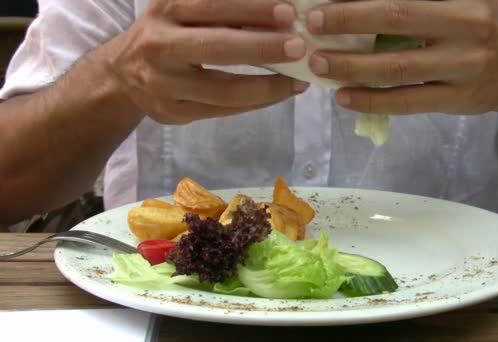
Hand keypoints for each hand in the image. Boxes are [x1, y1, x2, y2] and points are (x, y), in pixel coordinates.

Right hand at [102, 0, 309, 123]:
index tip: (289, 13)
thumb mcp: (183, 8)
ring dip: (267, 87)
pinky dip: (254, 103)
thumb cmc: (166, 32)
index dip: (252, 9)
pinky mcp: (172, 114)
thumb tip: (276, 11)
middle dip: (262, 48)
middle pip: (216, 48)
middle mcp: (160, 46)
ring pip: (223, 91)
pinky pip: (222, 111)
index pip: (213, 5)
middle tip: (300, 48)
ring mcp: (164, 85)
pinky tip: (277, 96)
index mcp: (166, 10)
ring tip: (297, 81)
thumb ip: (222, 9)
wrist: (121, 74)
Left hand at [305, 0, 497, 114]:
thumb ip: (421, 1)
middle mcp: (466, 26)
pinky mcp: (457, 100)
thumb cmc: (483, 28)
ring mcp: (463, 67)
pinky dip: (372, 100)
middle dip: (350, 21)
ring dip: (352, 66)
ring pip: (398, 68)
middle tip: (312, 26)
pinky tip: (344, 97)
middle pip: (399, 20)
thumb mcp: (462, 0)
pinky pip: (407, 102)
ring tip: (319, 65)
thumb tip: (363, 2)